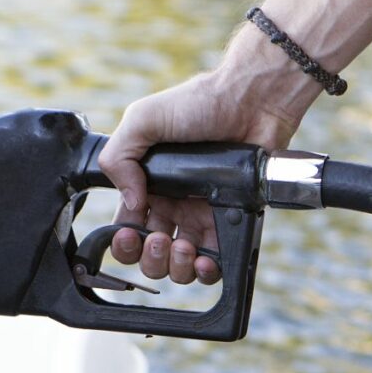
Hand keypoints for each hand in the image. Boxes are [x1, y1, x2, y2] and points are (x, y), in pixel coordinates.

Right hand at [98, 68, 304, 284]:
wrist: (252, 100)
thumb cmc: (201, 103)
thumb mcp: (143, 119)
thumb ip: (119, 157)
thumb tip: (129, 202)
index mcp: (150, 184)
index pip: (128, 226)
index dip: (124, 241)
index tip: (129, 235)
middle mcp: (175, 204)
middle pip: (151, 253)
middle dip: (150, 258)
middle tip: (161, 239)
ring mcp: (204, 215)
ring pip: (181, 264)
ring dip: (176, 267)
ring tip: (184, 249)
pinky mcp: (232, 221)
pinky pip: (217, 262)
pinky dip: (207, 272)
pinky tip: (205, 260)